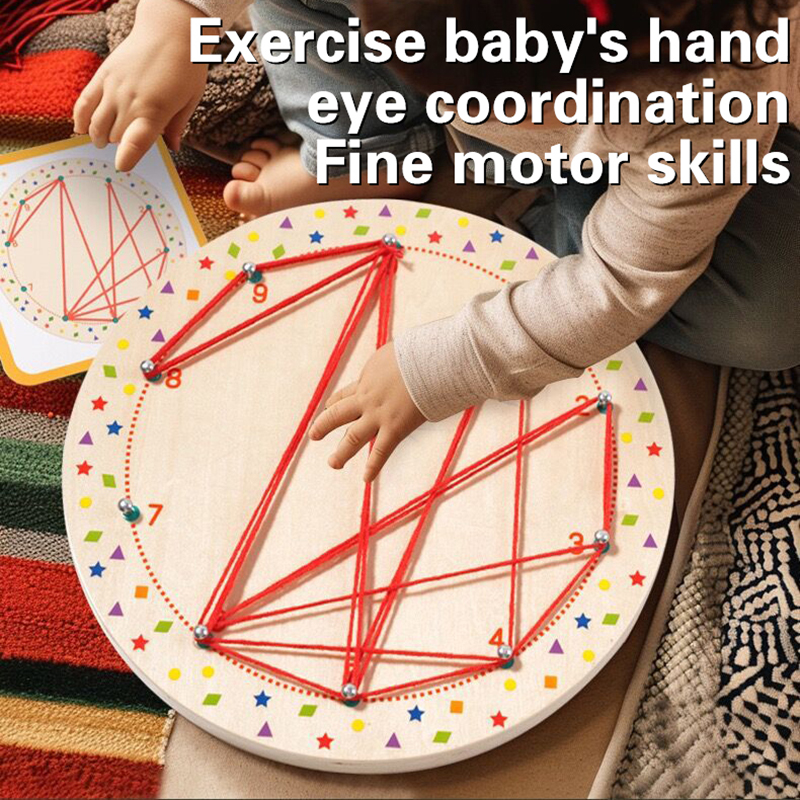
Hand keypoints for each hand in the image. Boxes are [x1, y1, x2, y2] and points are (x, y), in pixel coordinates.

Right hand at [73, 0, 211, 170]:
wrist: (170, 30)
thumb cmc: (186, 67)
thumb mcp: (190, 100)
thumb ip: (177, 126)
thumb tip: (173, 148)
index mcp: (155, 111)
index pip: (135, 142)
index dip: (126, 157)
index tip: (122, 166)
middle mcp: (130, 101)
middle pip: (115, 136)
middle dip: (118, 145)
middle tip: (124, 147)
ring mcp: (114, 87)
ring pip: (97, 123)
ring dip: (98, 135)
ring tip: (101, 142)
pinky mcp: (103, 75)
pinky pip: (85, 101)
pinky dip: (81, 117)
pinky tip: (80, 128)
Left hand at [309, 343, 425, 481]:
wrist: (428, 361)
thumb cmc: (420, 352)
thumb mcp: (396, 352)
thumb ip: (392, 362)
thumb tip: (399, 360)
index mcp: (367, 378)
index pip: (345, 394)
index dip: (335, 402)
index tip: (328, 407)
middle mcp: (367, 398)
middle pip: (338, 414)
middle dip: (324, 425)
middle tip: (314, 436)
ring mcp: (378, 415)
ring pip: (352, 438)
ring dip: (341, 453)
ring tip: (333, 464)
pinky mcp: (395, 428)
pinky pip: (380, 452)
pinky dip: (372, 467)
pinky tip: (366, 480)